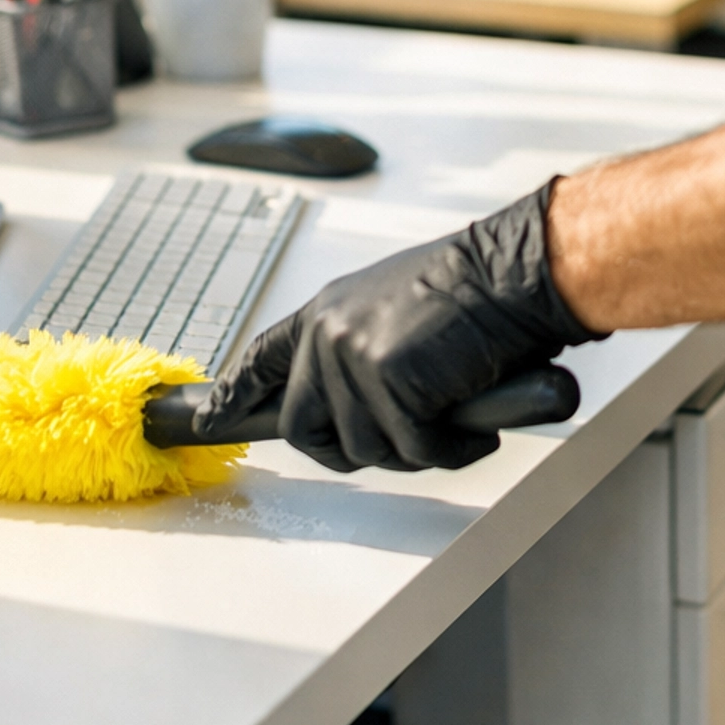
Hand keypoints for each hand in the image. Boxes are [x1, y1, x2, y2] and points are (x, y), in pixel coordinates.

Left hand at [200, 182, 601, 471]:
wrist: (511, 274)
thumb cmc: (471, 291)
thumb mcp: (394, 308)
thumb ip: (361, 349)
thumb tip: (357, 405)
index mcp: (326, 311)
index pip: (263, 357)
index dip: (237, 394)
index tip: (213, 417)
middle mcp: (327, 334)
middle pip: (305, 429)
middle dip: (351, 450)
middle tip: (404, 441)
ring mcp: (354, 359)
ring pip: (365, 448)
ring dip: (415, 447)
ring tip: (452, 414)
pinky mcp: (390, 383)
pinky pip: (415, 449)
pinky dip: (452, 448)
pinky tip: (473, 424)